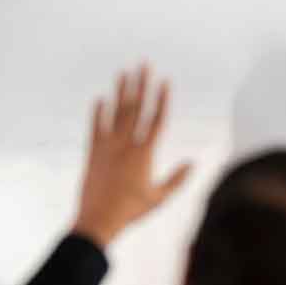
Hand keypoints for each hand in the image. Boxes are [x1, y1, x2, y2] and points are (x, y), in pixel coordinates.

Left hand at [72, 64, 191, 246]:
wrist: (99, 220)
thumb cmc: (132, 211)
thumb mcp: (160, 198)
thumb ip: (177, 179)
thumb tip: (192, 163)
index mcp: (144, 154)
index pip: (156, 120)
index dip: (162, 99)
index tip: (165, 81)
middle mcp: (125, 145)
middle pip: (136, 108)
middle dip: (141, 84)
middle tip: (143, 64)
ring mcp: (107, 147)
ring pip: (115, 113)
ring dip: (121, 92)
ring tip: (124, 73)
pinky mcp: (92, 152)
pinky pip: (95, 127)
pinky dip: (98, 112)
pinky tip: (100, 99)